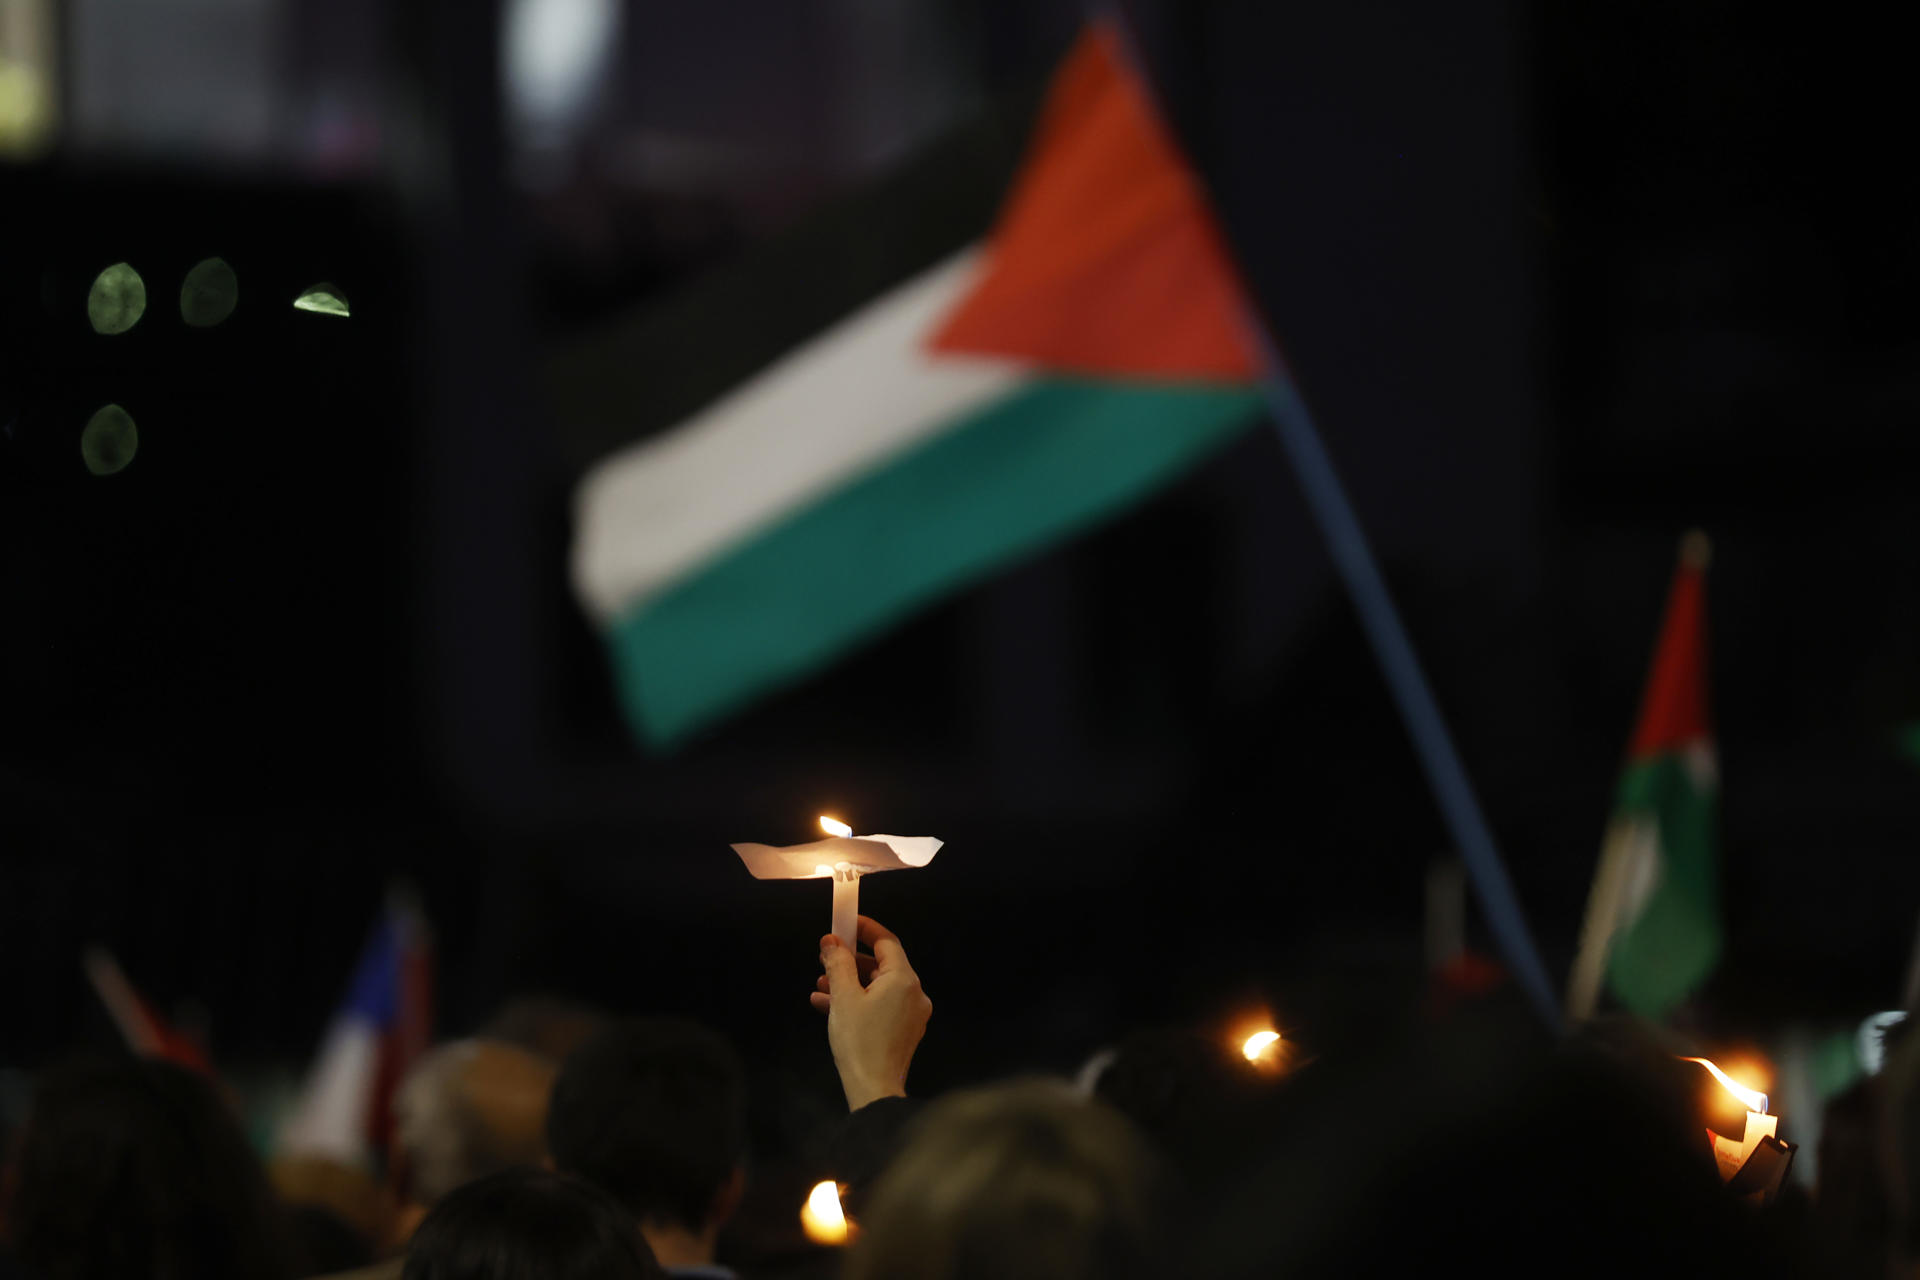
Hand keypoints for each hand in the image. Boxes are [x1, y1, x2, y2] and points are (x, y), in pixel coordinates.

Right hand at [812, 915, 931, 1110]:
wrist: (874, 1090)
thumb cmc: (860, 1042)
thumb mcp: (843, 997)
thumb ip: (837, 964)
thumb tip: (831, 942)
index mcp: (904, 980)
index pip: (887, 942)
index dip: (865, 929)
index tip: (845, 922)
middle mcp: (914, 994)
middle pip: (882, 965)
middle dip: (851, 961)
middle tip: (827, 957)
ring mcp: (911, 1015)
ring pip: (878, 988)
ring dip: (850, 983)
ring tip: (821, 985)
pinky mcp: (903, 1032)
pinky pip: (880, 1007)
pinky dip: (857, 1002)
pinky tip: (827, 1005)